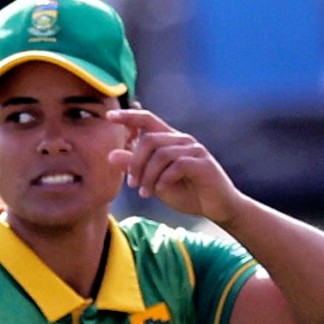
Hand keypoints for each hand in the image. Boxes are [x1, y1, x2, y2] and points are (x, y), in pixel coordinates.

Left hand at [110, 108, 245, 221]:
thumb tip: (111, 154)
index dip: (129, 116)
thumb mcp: (152, 181)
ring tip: (145, 192)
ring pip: (161, 154)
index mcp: (169, 141)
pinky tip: (160, 190)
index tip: (109, 116)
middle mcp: (182, 140)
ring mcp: (194, 149)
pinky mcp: (203, 162)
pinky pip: (176, 165)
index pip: (147, 120)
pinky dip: (163, 180)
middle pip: (149, 139)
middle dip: (134, 163)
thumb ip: (134, 167)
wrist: (215, 206)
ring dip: (148, 176)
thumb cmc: (184, 192)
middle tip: (132, 184)